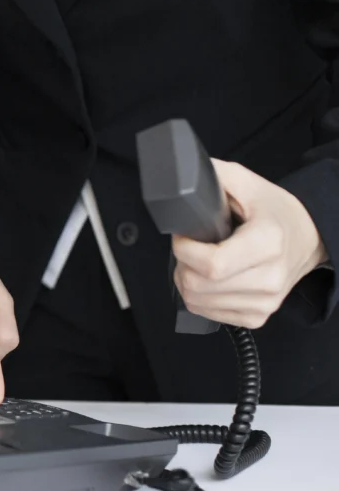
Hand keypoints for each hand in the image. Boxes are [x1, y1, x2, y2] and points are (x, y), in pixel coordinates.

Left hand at [172, 159, 327, 327]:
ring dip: (187, 281)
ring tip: (200, 262)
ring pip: (197, 301)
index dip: (185, 250)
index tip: (183, 237)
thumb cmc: (276, 213)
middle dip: (182, 263)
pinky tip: (209, 280)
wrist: (308, 239)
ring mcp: (265, 302)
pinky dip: (198, 297)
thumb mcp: (249, 184)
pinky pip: (207, 313)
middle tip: (192, 247)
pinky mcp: (256, 317)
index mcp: (267, 242)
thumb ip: (216, 175)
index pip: (212, 264)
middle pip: (198, 285)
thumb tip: (185, 173)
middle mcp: (269, 277)